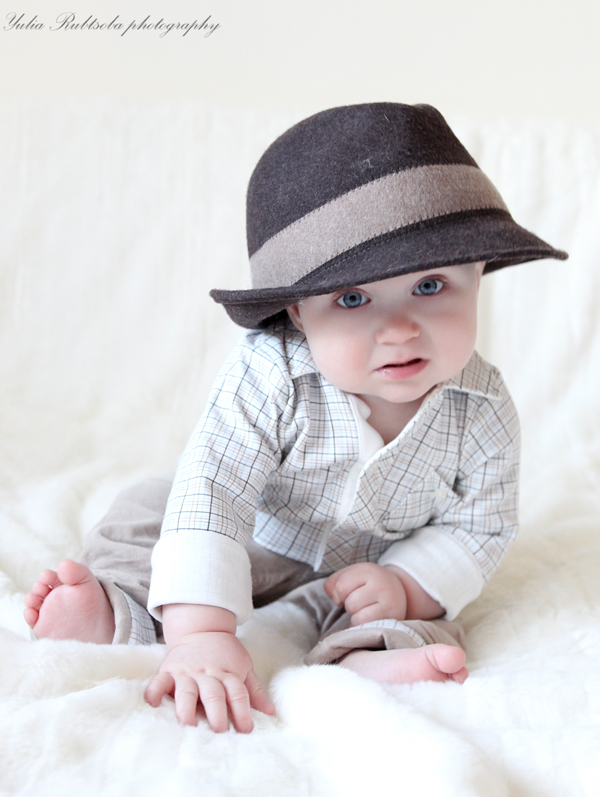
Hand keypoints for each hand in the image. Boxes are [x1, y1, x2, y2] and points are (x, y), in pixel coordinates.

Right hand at [145, 630, 273, 732]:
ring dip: (187, 708)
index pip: (238, 692)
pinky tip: (153, 704)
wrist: (202, 628)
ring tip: (189, 725)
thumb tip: (270, 712)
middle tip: (219, 731)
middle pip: (214, 693)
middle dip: (216, 713)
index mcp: (227, 672)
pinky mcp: (169, 670)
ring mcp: (187, 671)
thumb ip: (254, 690)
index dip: (242, 711)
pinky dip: (154, 692)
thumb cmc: (225, 653)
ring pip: (187, 690)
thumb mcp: (244, 666)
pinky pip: (159, 681)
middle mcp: (208, 672)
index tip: (246, 730)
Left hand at [324, 562, 407, 624]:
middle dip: (350, 606)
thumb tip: (335, 599)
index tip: (346, 593)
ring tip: (366, 611)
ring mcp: (391, 602)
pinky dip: (364, 626)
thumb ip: (334, 583)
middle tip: (360, 603)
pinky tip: (370, 620)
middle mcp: (383, 584)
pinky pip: (368, 627)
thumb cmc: (368, 585)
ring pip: (359, 617)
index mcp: (370, 571)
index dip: (339, 593)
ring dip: (357, 617)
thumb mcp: (351, 576)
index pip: (341, 586)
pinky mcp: (393, 619)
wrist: (397, 593)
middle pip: (351, 603)